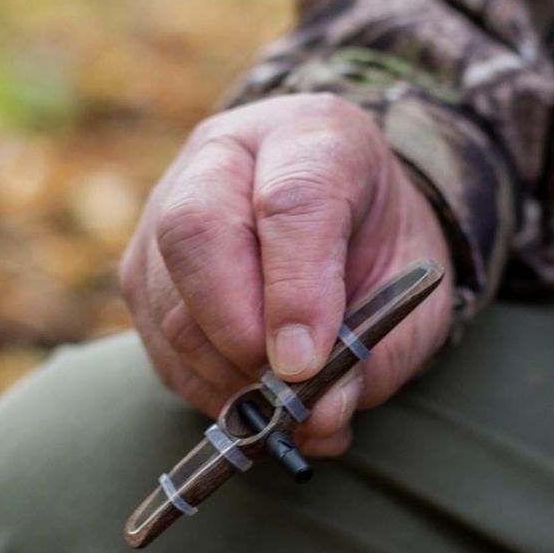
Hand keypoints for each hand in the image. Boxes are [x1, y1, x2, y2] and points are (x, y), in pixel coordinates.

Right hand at [119, 93, 453, 456]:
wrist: (345, 218)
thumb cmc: (379, 245)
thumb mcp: (410, 288)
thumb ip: (378, 348)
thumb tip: (321, 416)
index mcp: (312, 136)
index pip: (291, 200)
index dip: (296, 290)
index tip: (307, 364)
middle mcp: (225, 157)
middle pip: (197, 232)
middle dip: (238, 332)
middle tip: (284, 391)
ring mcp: (167, 207)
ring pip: (167, 298)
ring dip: (222, 374)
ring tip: (281, 411)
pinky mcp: (143, 268)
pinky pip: (156, 339)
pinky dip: (203, 386)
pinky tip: (251, 400)